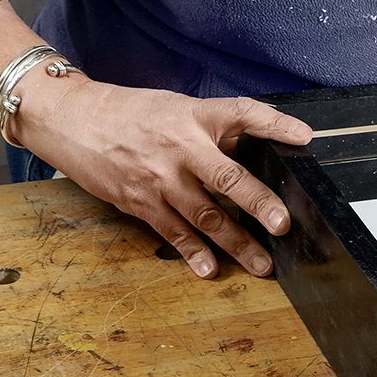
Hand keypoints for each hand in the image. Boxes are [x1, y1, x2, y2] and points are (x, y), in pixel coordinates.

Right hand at [12, 77, 312, 278]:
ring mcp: (160, 179)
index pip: (243, 113)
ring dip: (236, 244)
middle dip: (258, 202)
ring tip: (261, 265)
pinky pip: (173, 232)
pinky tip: (210, 269)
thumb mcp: (176, 107)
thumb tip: (259, 142)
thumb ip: (214, 127)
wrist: (72, 119)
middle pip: (227, 177)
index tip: (305, 137)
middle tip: (282, 224)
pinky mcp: (140, 202)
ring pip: (205, 215)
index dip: (275, 123)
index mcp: (194, 117)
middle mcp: (180, 147)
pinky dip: (193, 253)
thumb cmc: (130, 113)